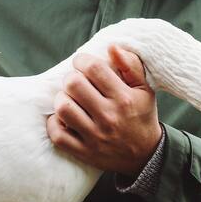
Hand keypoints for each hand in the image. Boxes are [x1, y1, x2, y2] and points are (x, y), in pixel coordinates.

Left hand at [46, 46, 160, 177]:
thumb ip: (130, 65)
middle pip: (73, 84)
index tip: (82, 64)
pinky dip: (55, 123)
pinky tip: (65, 118)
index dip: (82, 60)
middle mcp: (109, 117)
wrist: (145, 155)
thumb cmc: (141, 115)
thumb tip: (111, 46)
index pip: (93, 68)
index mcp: (124, 98)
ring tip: (71, 99)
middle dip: (71, 77)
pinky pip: (57, 134)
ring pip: (63, 107)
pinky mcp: (84, 152)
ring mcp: (95, 137)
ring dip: (63, 99)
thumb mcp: (144, 89)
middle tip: (77, 81)